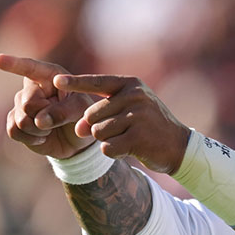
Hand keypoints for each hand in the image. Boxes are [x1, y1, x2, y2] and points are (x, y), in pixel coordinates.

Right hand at [0, 54, 95, 158]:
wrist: (77, 141)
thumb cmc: (82, 117)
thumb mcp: (81, 111)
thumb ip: (63, 111)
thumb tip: (38, 120)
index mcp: (50, 75)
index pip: (30, 68)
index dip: (13, 64)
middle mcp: (32, 87)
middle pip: (28, 103)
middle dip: (44, 117)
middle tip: (58, 120)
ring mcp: (21, 103)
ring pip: (21, 119)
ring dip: (39, 130)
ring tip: (51, 128)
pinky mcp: (14, 121)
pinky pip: (13, 131)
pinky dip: (30, 139)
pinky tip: (42, 137)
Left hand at [54, 73, 191, 174]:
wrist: (178, 146)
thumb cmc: (149, 126)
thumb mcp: (129, 110)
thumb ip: (101, 113)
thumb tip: (77, 128)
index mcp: (131, 84)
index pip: (97, 82)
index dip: (75, 82)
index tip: (56, 81)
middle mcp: (135, 96)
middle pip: (92, 115)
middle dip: (97, 128)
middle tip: (119, 132)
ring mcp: (138, 116)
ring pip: (98, 132)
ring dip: (107, 141)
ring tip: (127, 139)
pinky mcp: (139, 137)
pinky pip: (108, 148)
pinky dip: (113, 152)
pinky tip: (130, 149)